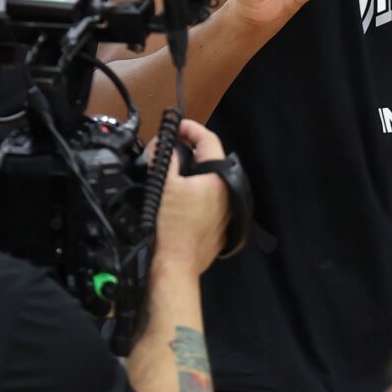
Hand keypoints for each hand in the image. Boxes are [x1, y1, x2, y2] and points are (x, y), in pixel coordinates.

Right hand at [152, 117, 232, 280]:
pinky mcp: (220, 226)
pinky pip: (209, 200)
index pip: (208, 140)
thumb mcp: (164, 184)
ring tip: (171, 170)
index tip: (175, 126)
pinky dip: (195, 192)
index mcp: (219, 178)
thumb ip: (165, 157)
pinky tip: (178, 196)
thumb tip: (163, 143)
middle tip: (169, 146)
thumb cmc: (171, 226)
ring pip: (210, 181)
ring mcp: (226, 211)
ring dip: (192, 172)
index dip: (190, 128)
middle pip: (210, 160)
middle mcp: (228, 193)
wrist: (176, 265)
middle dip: (189, 150)